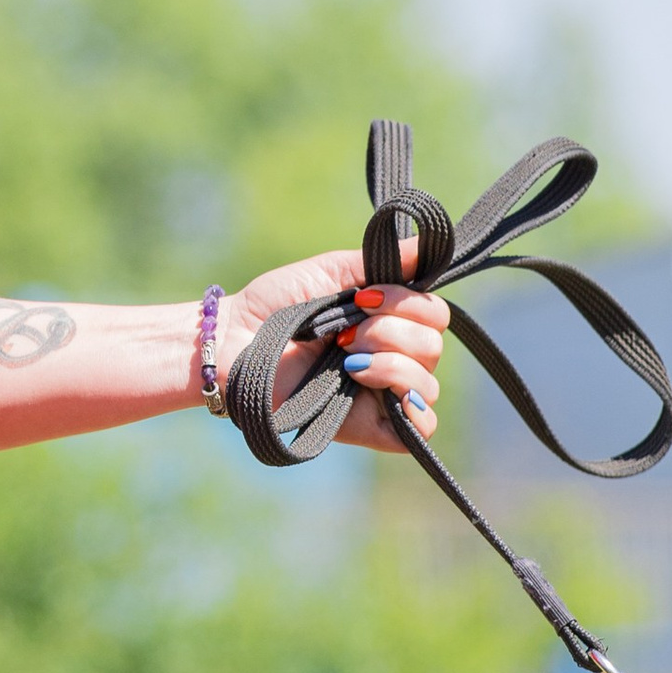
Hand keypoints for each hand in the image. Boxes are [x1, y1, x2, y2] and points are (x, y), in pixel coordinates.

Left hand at [226, 238, 449, 451]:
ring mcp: (384, 395)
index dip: (409, 303)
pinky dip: (407, 406)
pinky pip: (422, 428)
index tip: (365, 298)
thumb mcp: (332, 271)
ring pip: (428, 384)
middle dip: (390, 332)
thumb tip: (430, 244)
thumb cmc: (276, 306)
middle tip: (346, 335)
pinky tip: (367, 384)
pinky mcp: (373, 428)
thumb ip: (384, 260)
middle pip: (433, 346)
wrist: (236, 344)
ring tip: (345, 360)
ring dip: (389, 363)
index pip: (435, 315)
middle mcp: (393, 358)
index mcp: (389, 322)